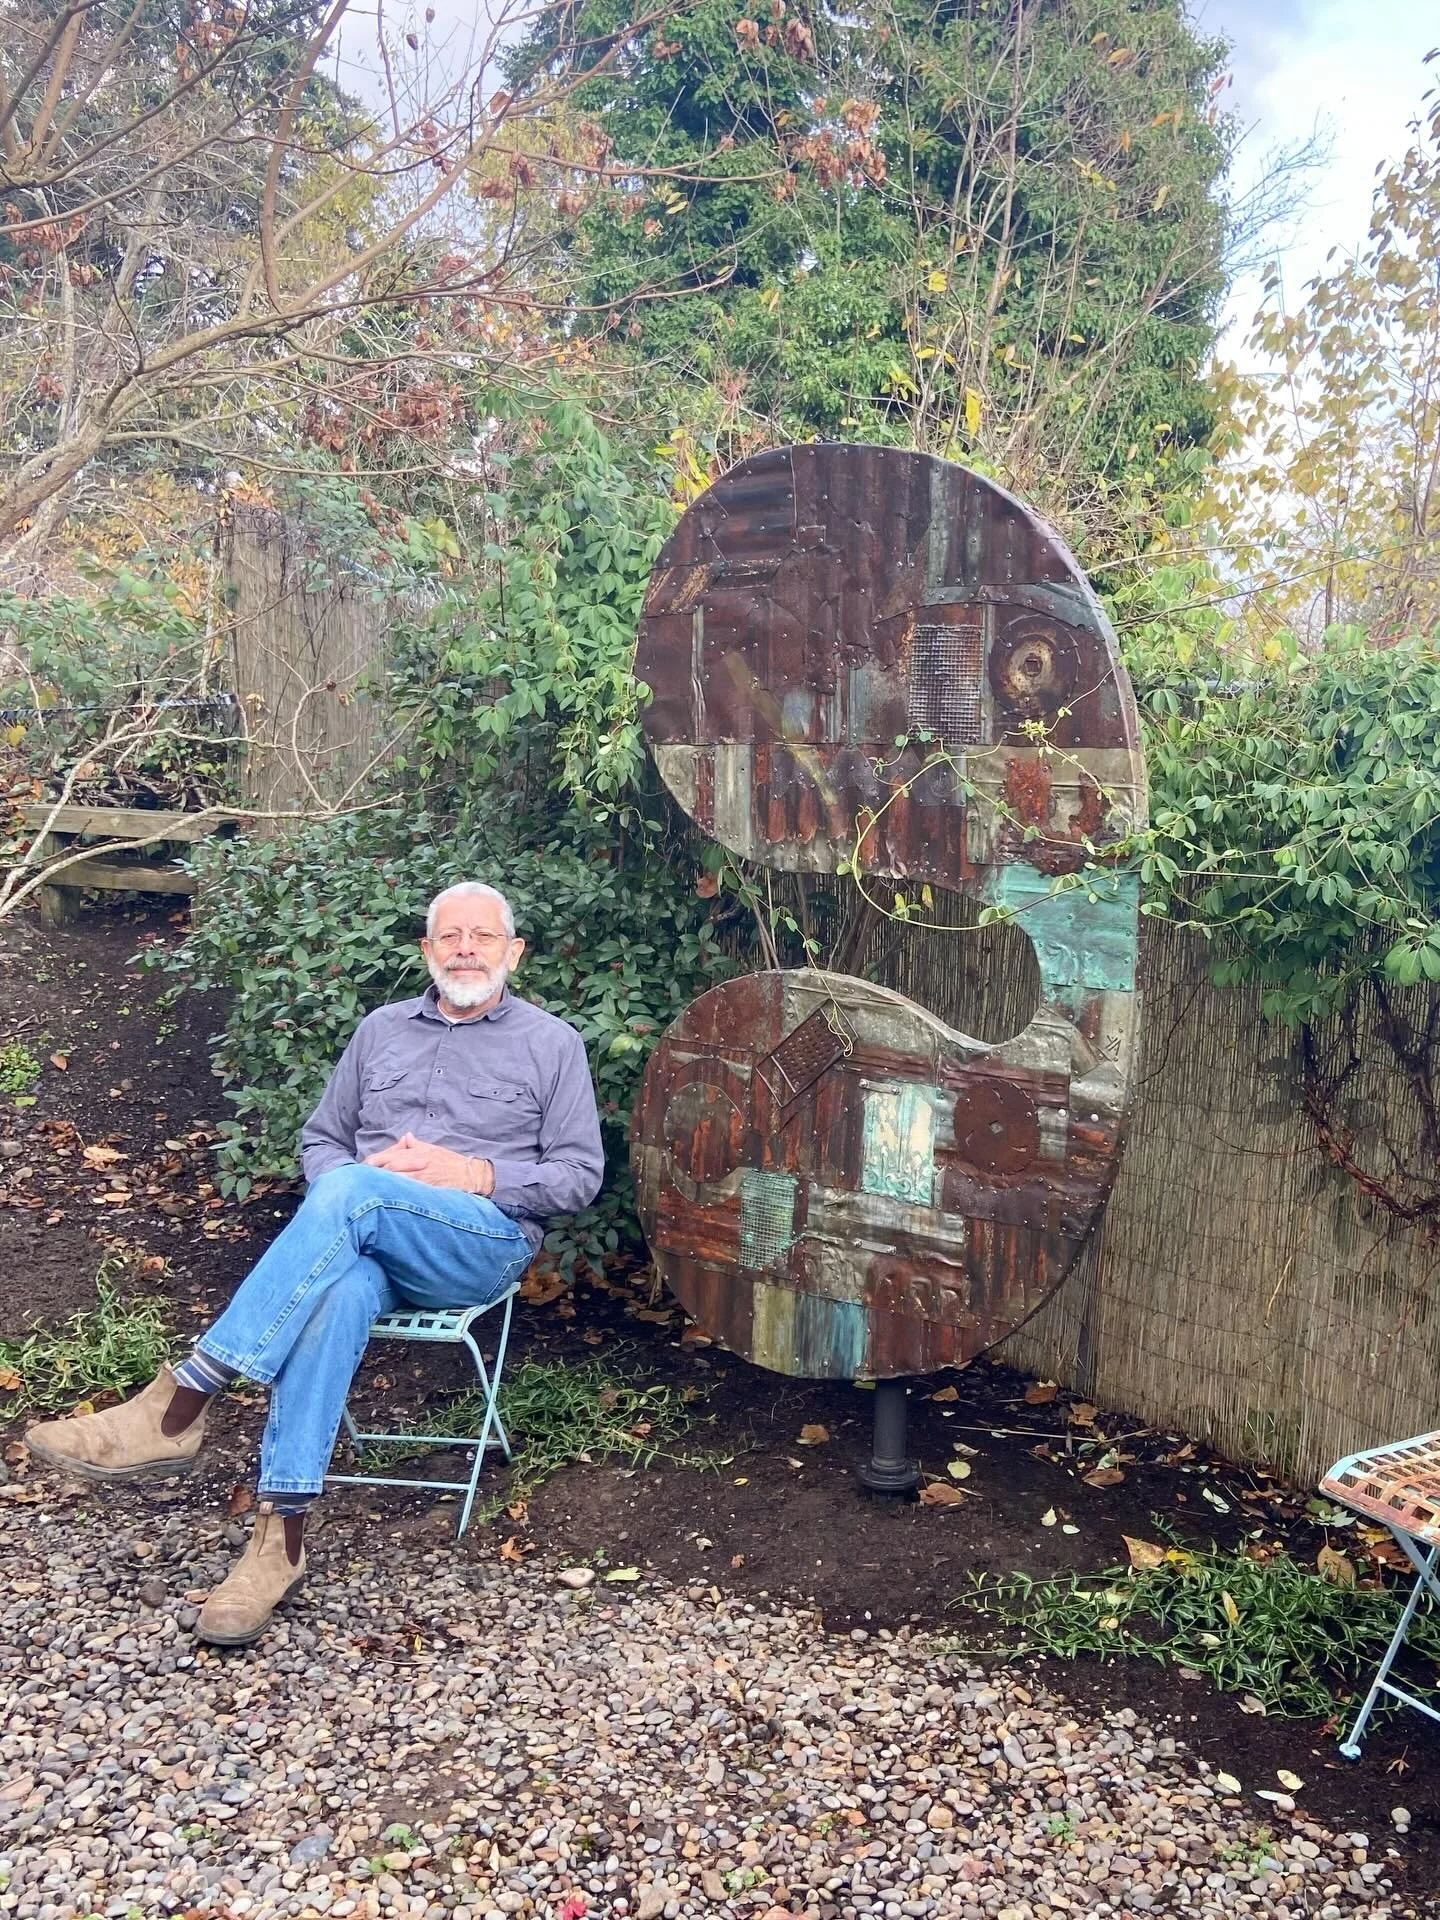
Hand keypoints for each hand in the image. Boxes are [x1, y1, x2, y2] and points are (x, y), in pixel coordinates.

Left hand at [364, 1132, 493, 1194]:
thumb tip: (406, 1137)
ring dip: (380, 1183)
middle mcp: (415, 1163)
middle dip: (372, 1173)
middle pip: (387, 1168)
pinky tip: (384, 1197)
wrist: (469, 1175)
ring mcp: (419, 1177)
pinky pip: (405, 1191)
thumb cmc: (451, 1163)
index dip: (374, 1161)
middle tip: (359, 1180)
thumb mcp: (433, 1149)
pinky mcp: (424, 1189)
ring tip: (367, 1189)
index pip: (388, 1156)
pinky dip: (394, 1192)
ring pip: (394, 1179)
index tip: (363, 1167)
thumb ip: (416, 1145)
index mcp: (415, 1153)